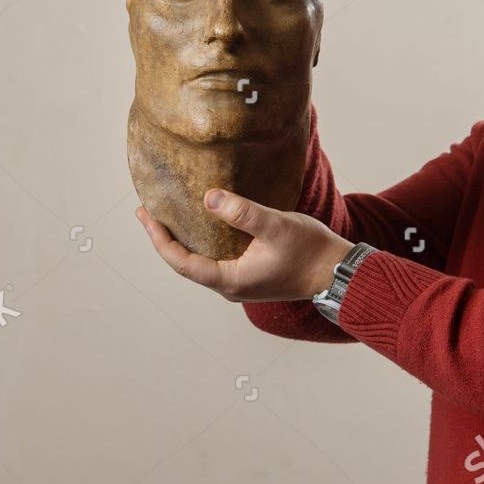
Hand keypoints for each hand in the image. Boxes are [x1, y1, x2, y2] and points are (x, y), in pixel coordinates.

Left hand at [135, 188, 351, 302]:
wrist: (337, 272)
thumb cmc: (310, 251)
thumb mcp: (275, 226)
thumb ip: (242, 212)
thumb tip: (208, 197)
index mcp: (231, 280)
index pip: (182, 262)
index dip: (161, 240)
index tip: (146, 217)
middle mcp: (231, 285)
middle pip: (185, 263)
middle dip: (165, 239)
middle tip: (147, 213)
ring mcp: (240, 282)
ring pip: (199, 261)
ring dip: (181, 240)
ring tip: (166, 217)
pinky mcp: (249, 274)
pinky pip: (214, 258)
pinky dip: (201, 241)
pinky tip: (201, 223)